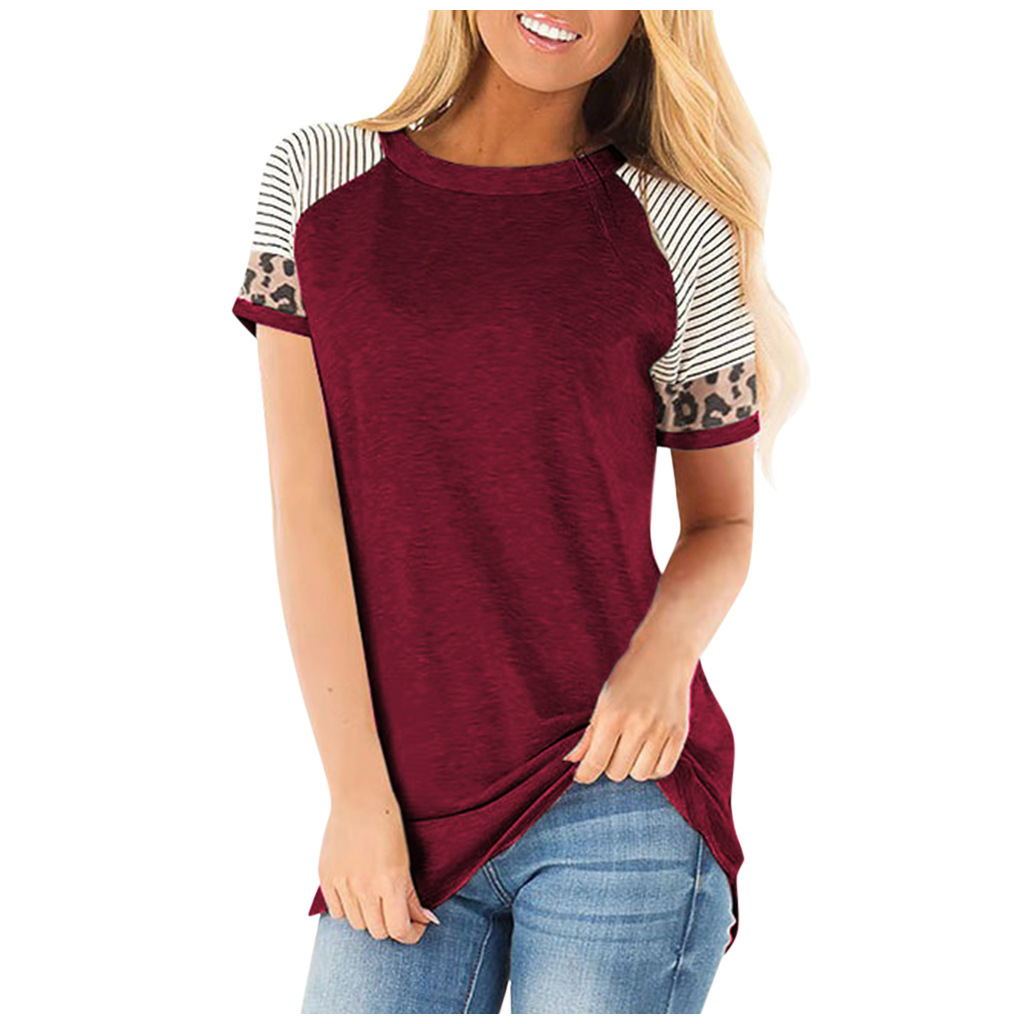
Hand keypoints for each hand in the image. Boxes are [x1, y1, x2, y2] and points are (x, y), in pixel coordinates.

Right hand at [319, 790, 438, 943]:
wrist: (359, 799)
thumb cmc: (388, 825)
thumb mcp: (406, 860)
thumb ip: (411, 895)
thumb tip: (424, 920)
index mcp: (390, 882)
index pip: (399, 930)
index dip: (411, 934)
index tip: (416, 927)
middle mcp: (365, 888)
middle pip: (377, 931)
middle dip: (391, 924)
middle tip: (396, 911)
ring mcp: (343, 884)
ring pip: (356, 924)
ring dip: (368, 918)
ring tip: (375, 899)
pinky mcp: (326, 878)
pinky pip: (336, 912)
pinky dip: (347, 908)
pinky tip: (355, 892)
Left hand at [564, 636, 693, 783]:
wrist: (664, 654)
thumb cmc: (629, 675)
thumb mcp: (604, 699)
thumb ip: (590, 734)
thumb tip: (572, 761)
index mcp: (613, 715)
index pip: (595, 762)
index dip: (585, 774)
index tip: (582, 776)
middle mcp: (638, 725)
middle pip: (617, 772)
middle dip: (609, 766)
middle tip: (611, 750)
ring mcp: (661, 731)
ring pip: (640, 775)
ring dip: (632, 767)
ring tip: (631, 750)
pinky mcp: (680, 734)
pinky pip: (663, 769)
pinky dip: (653, 768)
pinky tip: (647, 754)